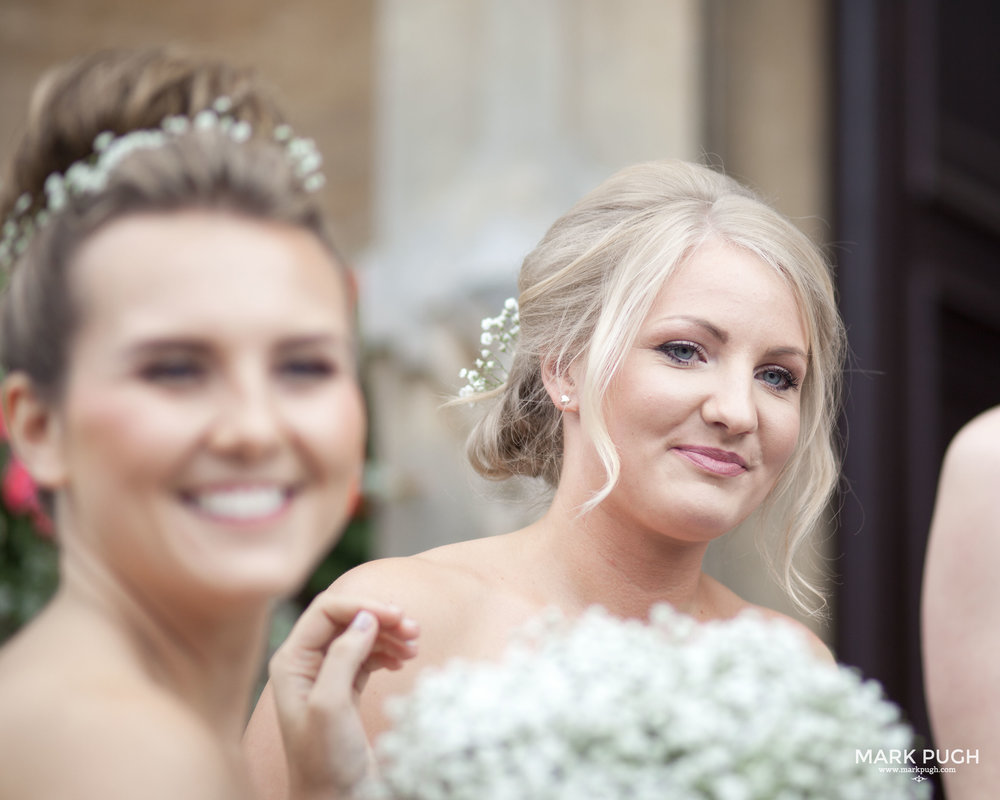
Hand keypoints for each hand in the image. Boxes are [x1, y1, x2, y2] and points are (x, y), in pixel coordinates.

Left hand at [268, 591, 418, 799]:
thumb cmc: (325, 760)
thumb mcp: (331, 705)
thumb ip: (344, 655)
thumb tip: (366, 617)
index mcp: (291, 661)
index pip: (327, 610)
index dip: (363, 606)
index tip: (397, 617)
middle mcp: (305, 664)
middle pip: (346, 619)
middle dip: (380, 619)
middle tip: (414, 630)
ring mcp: (325, 676)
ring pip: (360, 635)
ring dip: (389, 635)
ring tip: (414, 647)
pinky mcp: (345, 690)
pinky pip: (368, 656)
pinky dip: (388, 652)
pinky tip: (403, 662)